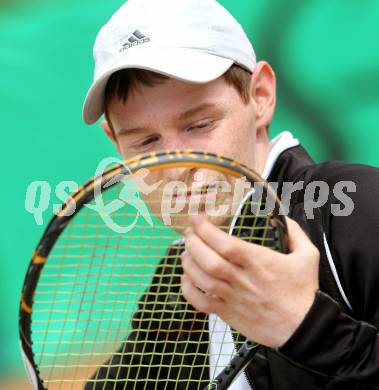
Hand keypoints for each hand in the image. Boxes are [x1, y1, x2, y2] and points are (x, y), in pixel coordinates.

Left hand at [181, 215, 319, 347]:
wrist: (305, 329)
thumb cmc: (303, 292)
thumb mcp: (308, 255)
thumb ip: (294, 232)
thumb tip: (278, 218)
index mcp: (260, 263)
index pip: (227, 245)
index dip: (207, 230)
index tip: (197, 218)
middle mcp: (243, 280)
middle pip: (210, 260)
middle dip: (193, 243)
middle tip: (189, 233)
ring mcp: (234, 298)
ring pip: (202, 280)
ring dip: (189, 263)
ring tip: (187, 251)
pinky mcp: (228, 313)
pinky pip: (201, 303)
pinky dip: (189, 290)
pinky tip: (187, 278)